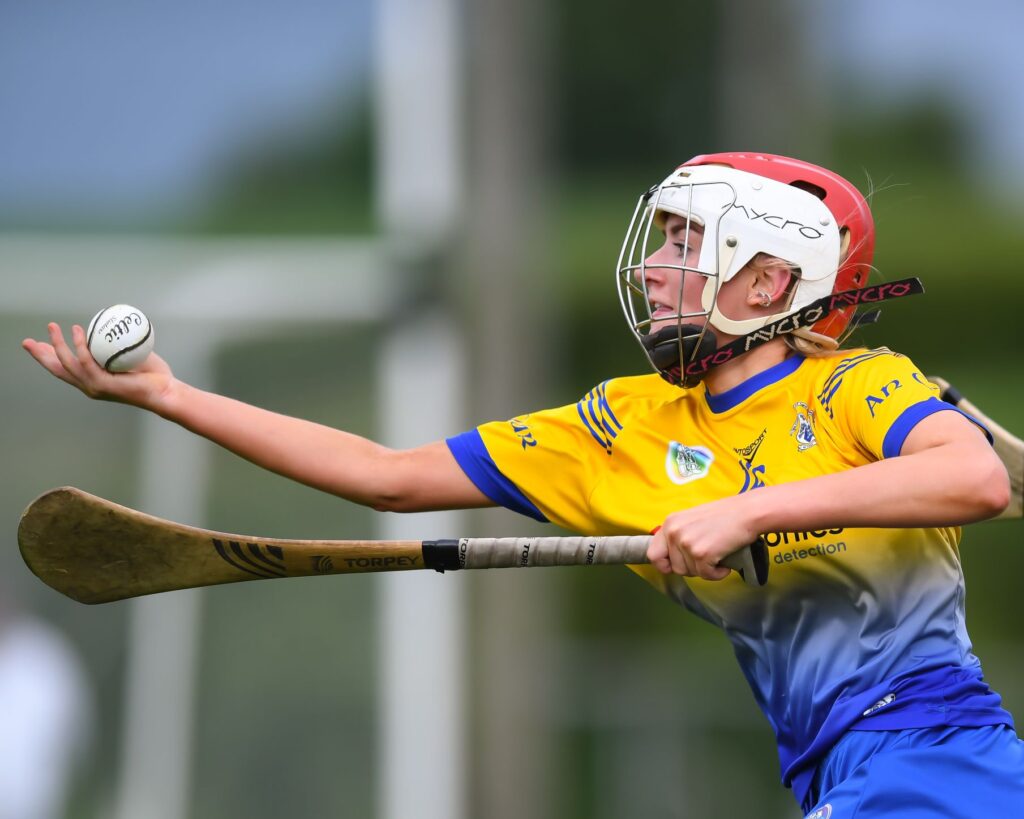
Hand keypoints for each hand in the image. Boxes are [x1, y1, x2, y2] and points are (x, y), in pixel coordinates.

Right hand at [22, 322, 175, 410]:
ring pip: (67, 364)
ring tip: (52, 326)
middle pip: (57, 370)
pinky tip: (78, 331)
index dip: (49, 358)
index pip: (65, 370)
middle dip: (40, 355)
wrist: (166, 391)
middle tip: (27, 342)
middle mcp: (89, 386)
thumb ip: (120, 347)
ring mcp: (94, 386)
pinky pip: (86, 361)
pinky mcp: (102, 385)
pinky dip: (79, 345)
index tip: (38, 345)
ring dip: (57, 345)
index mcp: (93, 381)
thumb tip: (115, 327)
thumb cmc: (154, 376)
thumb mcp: (133, 357)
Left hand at [647, 496, 761, 579]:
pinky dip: (717, 574)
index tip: (676, 566)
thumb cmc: (725, 516)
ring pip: (690, 573)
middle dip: (691, 568)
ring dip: (705, 569)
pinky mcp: (701, 554)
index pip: (653, 554)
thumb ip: (678, 535)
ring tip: (717, 555)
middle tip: (706, 557)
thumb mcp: (691, 520)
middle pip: (674, 568)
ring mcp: (687, 543)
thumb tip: (671, 559)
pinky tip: (724, 563)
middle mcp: (674, 532)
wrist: (746, 513)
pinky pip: (706, 576)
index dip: (664, 565)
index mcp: (670, 523)